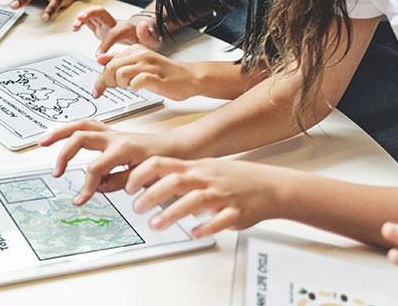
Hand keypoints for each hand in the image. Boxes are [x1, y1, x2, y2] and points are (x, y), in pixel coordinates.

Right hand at [39, 118, 175, 204]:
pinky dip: (74, 129)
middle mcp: (116, 137)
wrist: (178, 147)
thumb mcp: (143, 178)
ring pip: (82, 125)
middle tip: (56, 172)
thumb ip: (117, 182)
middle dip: (65, 153)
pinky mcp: (112, 134)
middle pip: (82, 137)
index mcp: (123, 148)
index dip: (86, 186)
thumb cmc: (165, 161)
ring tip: (44, 141)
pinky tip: (63, 136)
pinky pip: (89, 126)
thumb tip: (96, 186)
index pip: (96, 168)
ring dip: (61, 132)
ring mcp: (113, 133)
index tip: (81, 200)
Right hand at [73, 5, 161, 52]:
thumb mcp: (152, 39)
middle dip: (91, 13)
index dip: (105, 44)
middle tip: (80, 19)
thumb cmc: (147, 38)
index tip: (98, 55)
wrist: (145, 32)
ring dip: (83, 17)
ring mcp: (107, 24)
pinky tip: (75, 27)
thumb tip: (142, 25)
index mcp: (126, 29)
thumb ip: (147, 35)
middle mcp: (115, 23)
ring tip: (75, 25)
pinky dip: (81, 21)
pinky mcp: (101, 26)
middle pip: (102, 13)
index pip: (114, 34)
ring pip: (94, 14)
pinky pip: (89, 20)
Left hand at [93, 46, 196, 99]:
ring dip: (121, 85)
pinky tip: (140, 88)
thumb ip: (120, 60)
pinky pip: (136, 82)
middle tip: (115, 89)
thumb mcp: (140, 63)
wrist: (190, 77)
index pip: (109, 63)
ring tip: (130, 86)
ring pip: (120, 74)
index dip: (100, 79)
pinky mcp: (156, 78)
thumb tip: (100, 58)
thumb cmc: (165, 73)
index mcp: (136, 49)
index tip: (97, 91)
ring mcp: (149, 65)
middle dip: (108, 82)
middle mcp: (141, 54)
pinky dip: (134, 87)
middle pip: (111, 68)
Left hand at [126, 157, 283, 236]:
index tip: (129, 185)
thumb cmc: (233, 179)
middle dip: (152, 193)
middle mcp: (206, 178)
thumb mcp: (204, 169)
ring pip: (194, 200)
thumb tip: (149, 181)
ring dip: (172, 213)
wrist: (269, 185)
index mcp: (197, 168)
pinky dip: (206, 227)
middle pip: (176, 180)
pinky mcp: (236, 211)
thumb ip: (180, 174)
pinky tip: (195, 233)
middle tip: (136, 207)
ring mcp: (221, 194)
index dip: (143, 173)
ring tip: (156, 224)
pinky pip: (220, 219)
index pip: (163, 163)